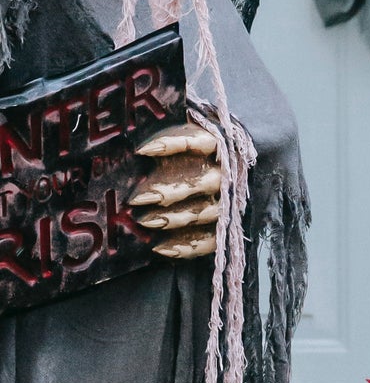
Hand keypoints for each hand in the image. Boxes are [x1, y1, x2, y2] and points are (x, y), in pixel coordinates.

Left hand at [132, 121, 223, 260]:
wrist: (230, 173)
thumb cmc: (194, 152)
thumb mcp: (186, 134)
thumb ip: (166, 133)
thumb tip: (126, 137)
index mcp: (219, 145)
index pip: (199, 142)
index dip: (172, 144)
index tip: (141, 151)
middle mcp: (227, 173)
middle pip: (202, 182)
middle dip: (169, 191)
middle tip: (137, 199)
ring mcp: (229, 201)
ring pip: (206, 212)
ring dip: (175, 218)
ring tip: (145, 222)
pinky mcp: (226, 226)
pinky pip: (211, 240)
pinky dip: (187, 247)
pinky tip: (161, 248)